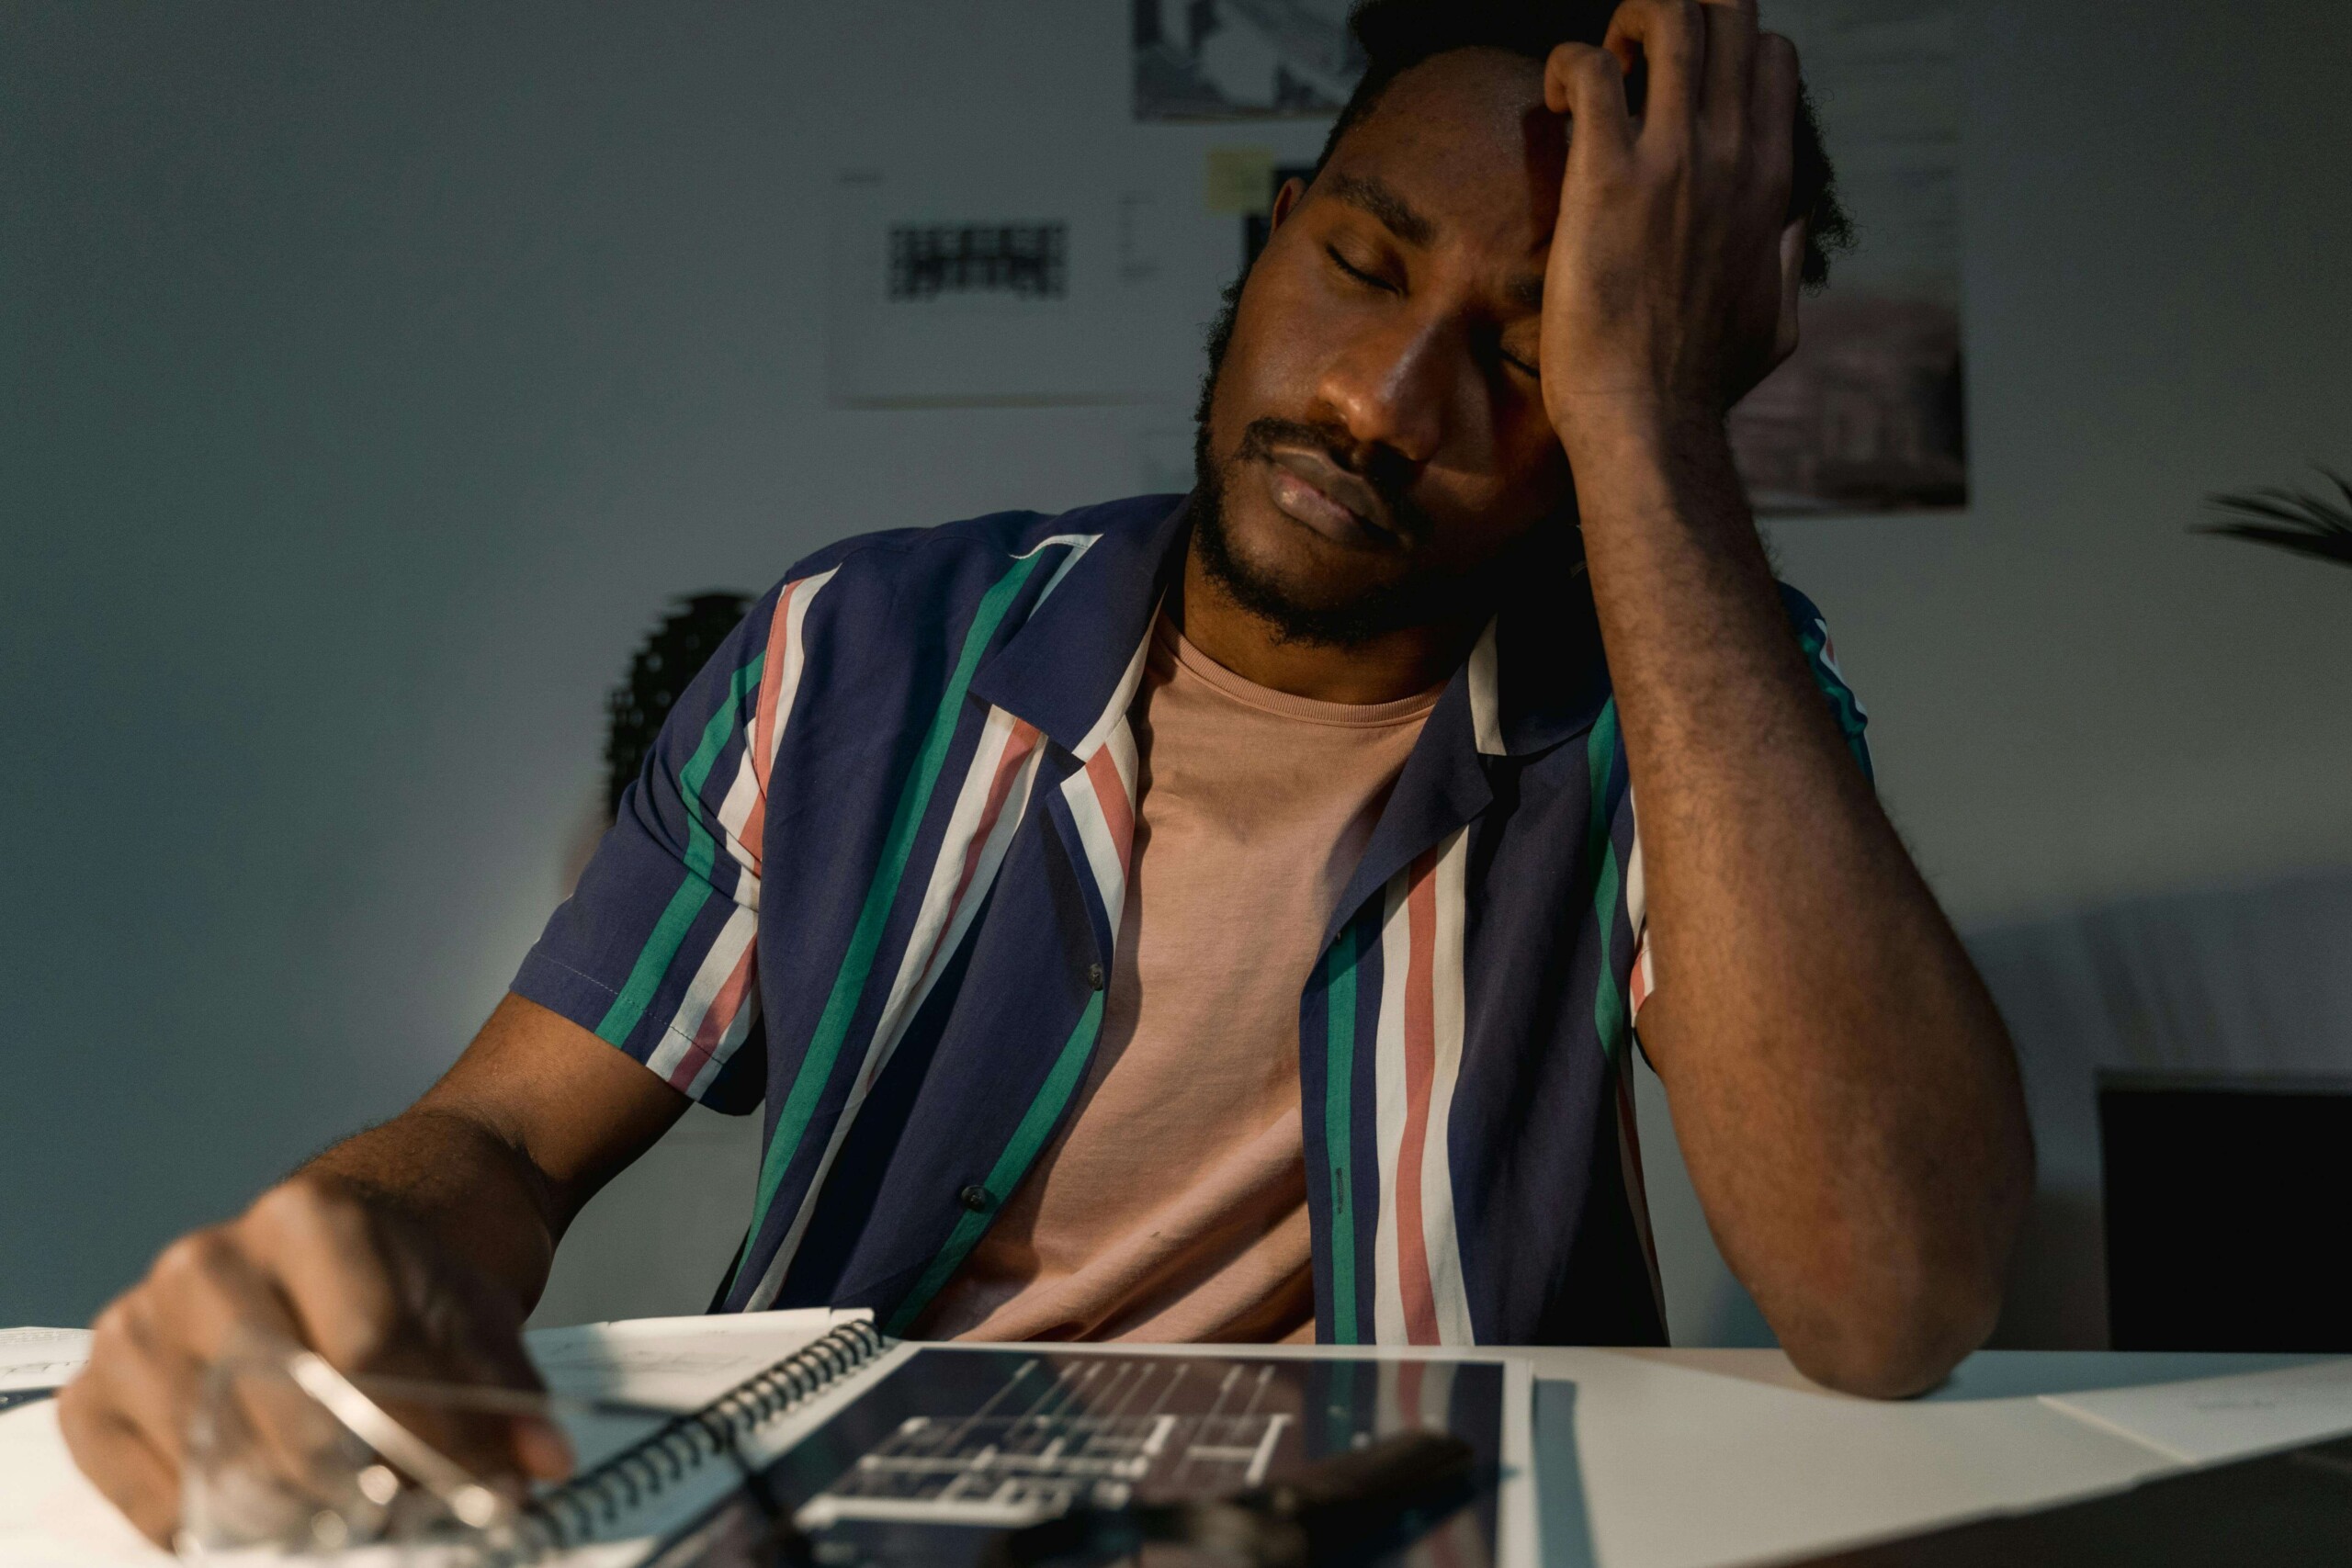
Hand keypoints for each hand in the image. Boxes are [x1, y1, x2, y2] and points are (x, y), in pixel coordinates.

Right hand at [58, 1173, 571, 1546]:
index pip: (370, 1349)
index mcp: (306, 1219)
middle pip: (291, 1415)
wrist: (341, 1239)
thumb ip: (505, 1387)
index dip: (436, 1434)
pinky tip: (276, 1519)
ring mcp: (140, 1325)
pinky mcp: (95, 1393)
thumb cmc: (400, 1278)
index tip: (488, 1487)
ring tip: (356, 1517)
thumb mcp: (472, 1310)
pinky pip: (153, 1496)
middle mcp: (208, 1262)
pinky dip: (218, 1528)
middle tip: (414, 1512)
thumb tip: (541, 1462)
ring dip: (300, 1514)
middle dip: (368, 1486)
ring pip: (221, 1463)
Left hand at [1538, 0, 1805, 439]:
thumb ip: (1788, 259)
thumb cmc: (1704, 385)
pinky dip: (1566, 64)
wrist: (1651, 421)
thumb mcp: (1779, 319)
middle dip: (1675, 17)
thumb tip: (1794, 227)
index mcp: (1770, 181)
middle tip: (1632, 68)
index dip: (1721, 52)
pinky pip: (1589, 68)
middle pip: (1728, 15)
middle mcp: (1730, 155)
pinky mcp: (1605, 179)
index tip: (1674, 93)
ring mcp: (1672, 161)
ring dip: (1626, 25)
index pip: (1771, 57)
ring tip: (1597, 74)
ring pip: (1669, 17)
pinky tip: (1550, 100)